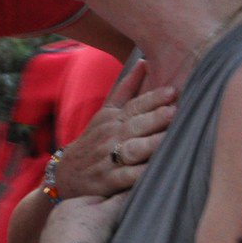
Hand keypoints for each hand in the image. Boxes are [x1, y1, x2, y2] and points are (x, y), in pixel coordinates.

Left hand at [34, 192, 130, 242]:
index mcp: (68, 202)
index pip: (92, 201)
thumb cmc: (91, 232)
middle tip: (106, 233)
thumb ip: (119, 200)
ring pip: (69, 233)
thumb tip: (129, 190)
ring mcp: (48, 236)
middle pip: (79, 217)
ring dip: (79, 237)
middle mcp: (54, 217)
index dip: (106, 208)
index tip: (115, 217)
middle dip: (90, 222)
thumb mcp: (109, 213)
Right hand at [55, 59, 175, 198]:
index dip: (153, 98)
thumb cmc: (94, 140)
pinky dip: (140, 174)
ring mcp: (108, 159)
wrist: (65, 174)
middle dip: (155, 118)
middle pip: (135, 125)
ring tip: (169, 139)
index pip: (134, 105)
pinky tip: (155, 170)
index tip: (173, 91)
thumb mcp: (106, 112)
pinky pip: (126, 177)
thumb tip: (144, 62)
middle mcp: (111, 136)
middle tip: (175, 111)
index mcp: (112, 118)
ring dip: (150, 144)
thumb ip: (126, 89)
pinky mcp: (108, 181)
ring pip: (132, 150)